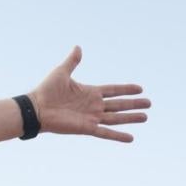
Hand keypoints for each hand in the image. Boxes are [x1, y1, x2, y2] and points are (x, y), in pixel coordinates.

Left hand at [29, 46, 149, 142]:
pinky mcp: (86, 128)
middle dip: (133, 104)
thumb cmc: (46, 90)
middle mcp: (93, 105)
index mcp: (89, 92)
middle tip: (149, 103)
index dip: (126, 89)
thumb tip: (78, 47)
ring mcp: (91, 117)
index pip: (113, 90)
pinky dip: (118, 136)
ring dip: (130, 118)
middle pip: (118, 105)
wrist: (36, 108)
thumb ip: (72, 61)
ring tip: (145, 117)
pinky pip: (105, 132)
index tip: (140, 88)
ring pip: (116, 118)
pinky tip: (130, 138)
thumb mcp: (61, 72)